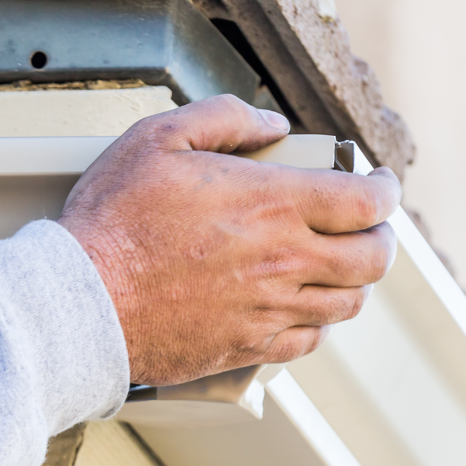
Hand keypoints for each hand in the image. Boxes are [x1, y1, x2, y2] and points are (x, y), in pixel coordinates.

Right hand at [60, 95, 401, 386]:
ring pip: (347, 303)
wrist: (80, 303)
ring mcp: (268, 310)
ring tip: (340, 264)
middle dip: (382, 237)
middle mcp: (283, 261)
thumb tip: (271, 124)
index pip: (366, 202)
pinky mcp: (246, 347)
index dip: (385, 190)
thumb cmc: (112, 221)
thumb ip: (223, 118)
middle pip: (373, 259)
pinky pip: (307, 342)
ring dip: (355, 280)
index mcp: (273, 205)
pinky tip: (302, 306)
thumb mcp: (158, 138)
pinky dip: (317, 323)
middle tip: (370, 225)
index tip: (379, 183)